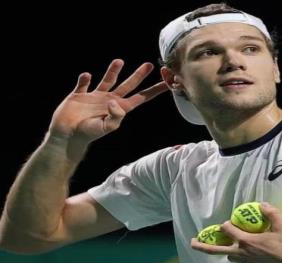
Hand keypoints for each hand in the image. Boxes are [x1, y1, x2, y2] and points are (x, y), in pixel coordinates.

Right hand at [49, 59, 168, 143]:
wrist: (67, 135)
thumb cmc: (88, 133)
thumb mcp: (106, 127)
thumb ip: (115, 116)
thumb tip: (114, 101)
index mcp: (120, 108)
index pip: (141, 98)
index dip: (154, 91)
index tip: (166, 84)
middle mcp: (109, 101)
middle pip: (128, 85)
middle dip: (139, 75)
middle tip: (150, 65)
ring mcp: (95, 97)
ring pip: (108, 80)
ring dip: (113, 71)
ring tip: (120, 61)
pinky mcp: (79, 95)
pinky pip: (83, 83)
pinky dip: (84, 79)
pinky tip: (87, 76)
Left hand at [191, 203, 281, 262]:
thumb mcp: (281, 224)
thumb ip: (270, 212)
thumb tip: (262, 204)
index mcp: (246, 242)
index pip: (228, 231)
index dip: (225, 225)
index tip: (228, 222)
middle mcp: (243, 254)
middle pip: (217, 251)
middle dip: (203, 246)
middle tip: (192, 242)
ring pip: (230, 256)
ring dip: (226, 250)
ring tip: (225, 244)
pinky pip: (242, 260)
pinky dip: (240, 255)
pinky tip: (247, 250)